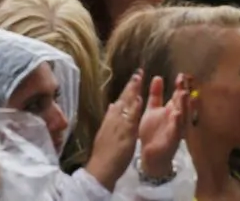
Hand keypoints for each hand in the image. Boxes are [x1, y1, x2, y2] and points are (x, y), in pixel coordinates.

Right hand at [86, 71, 143, 191]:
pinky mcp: (125, 132)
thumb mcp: (105, 132)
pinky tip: (139, 99)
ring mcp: (119, 124)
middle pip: (123, 98)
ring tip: (139, 78)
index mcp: (111, 118)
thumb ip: (110, 118)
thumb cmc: (104, 152)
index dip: (128, 89)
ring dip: (133, 91)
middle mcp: (114, 118)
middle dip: (131, 85)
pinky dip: (134, 107)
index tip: (134, 78)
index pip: (120, 100)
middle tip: (138, 72)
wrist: (101, 167)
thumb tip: (113, 105)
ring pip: (127, 104)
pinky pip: (131, 117)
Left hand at [139, 74, 186, 179]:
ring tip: (183, 93)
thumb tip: (158, 77)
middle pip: (181, 104)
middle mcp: (175, 119)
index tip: (182, 75)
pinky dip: (177, 123)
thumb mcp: (152, 109)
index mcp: (169, 111)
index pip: (176, 97)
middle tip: (184, 80)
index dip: (179, 87)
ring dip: (183, 105)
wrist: (150, 154)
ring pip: (182, 116)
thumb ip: (155, 95)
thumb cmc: (152, 131)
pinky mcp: (172, 140)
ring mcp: (175, 130)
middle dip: (183, 92)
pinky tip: (177, 114)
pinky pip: (175, 131)